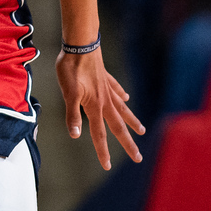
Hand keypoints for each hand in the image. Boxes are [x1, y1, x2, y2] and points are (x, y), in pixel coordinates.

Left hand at [56, 47, 144, 169]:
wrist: (80, 44)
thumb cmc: (71, 68)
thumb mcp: (68, 93)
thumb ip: (72, 115)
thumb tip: (76, 135)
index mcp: (95, 106)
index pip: (99, 134)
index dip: (102, 151)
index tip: (107, 166)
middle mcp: (105, 100)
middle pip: (118, 126)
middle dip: (127, 143)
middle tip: (138, 158)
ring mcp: (107, 88)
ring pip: (122, 109)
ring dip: (131, 122)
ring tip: (142, 131)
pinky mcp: (105, 77)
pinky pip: (116, 90)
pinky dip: (122, 96)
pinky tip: (126, 99)